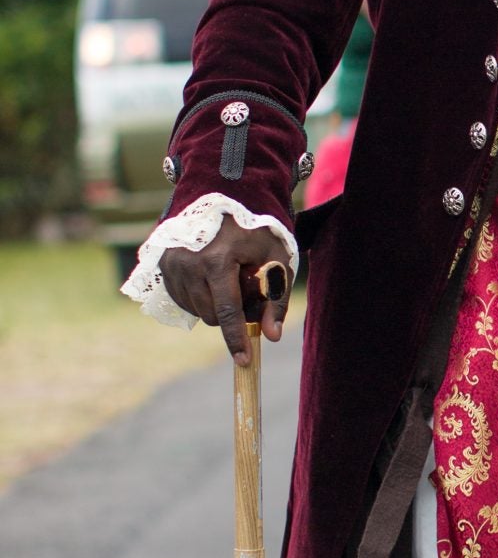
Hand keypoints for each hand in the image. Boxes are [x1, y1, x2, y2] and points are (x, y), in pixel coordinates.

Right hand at [160, 215, 293, 363]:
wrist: (222, 196)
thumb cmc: (255, 227)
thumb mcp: (276, 257)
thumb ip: (276, 297)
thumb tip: (272, 336)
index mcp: (217, 260)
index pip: (227, 311)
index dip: (237, 339)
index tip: (244, 361)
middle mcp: (187, 264)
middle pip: (213, 315)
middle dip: (233, 314)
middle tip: (247, 291)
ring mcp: (171, 264)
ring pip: (197, 310)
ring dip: (216, 306)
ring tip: (229, 278)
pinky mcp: (162, 265)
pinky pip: (183, 298)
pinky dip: (200, 297)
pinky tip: (211, 278)